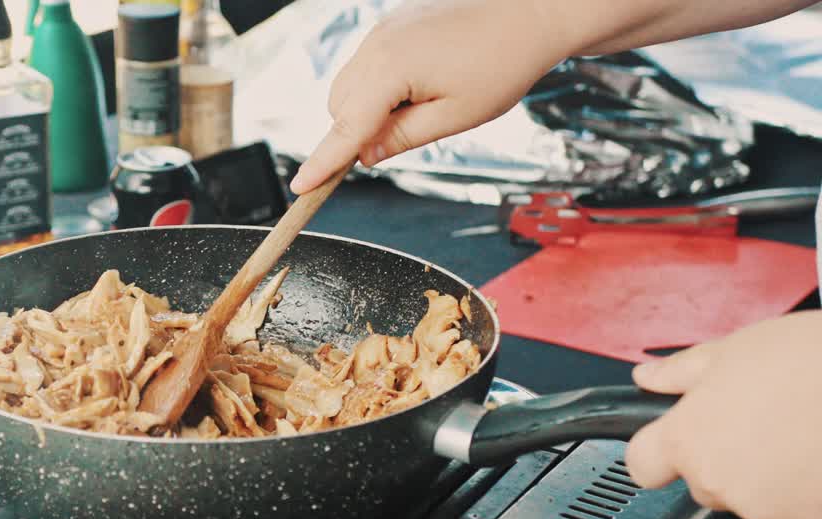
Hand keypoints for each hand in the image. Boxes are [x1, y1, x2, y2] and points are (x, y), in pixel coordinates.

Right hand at [288, 0, 570, 194]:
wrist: (531, 9)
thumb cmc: (503, 62)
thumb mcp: (455, 117)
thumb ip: (403, 139)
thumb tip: (367, 156)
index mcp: (390, 69)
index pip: (345, 128)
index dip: (323, 162)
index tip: (300, 187)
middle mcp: (376, 44)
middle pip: (339, 107)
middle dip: (356, 132)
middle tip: (405, 136)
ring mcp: (381, 30)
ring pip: (349, 86)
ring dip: (368, 109)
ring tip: (422, 105)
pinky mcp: (391, 24)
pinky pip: (367, 65)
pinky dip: (379, 86)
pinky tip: (422, 84)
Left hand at [627, 311, 821, 518]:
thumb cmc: (816, 365)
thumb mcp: (738, 349)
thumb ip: (683, 371)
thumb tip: (647, 377)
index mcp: (690, 439)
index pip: (642, 463)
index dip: (656, 448)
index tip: (673, 435)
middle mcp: (718, 482)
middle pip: (699, 479)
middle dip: (720, 454)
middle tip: (760, 418)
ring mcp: (764, 511)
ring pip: (746, 496)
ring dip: (763, 472)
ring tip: (798, 431)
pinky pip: (788, 511)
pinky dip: (799, 490)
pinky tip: (816, 455)